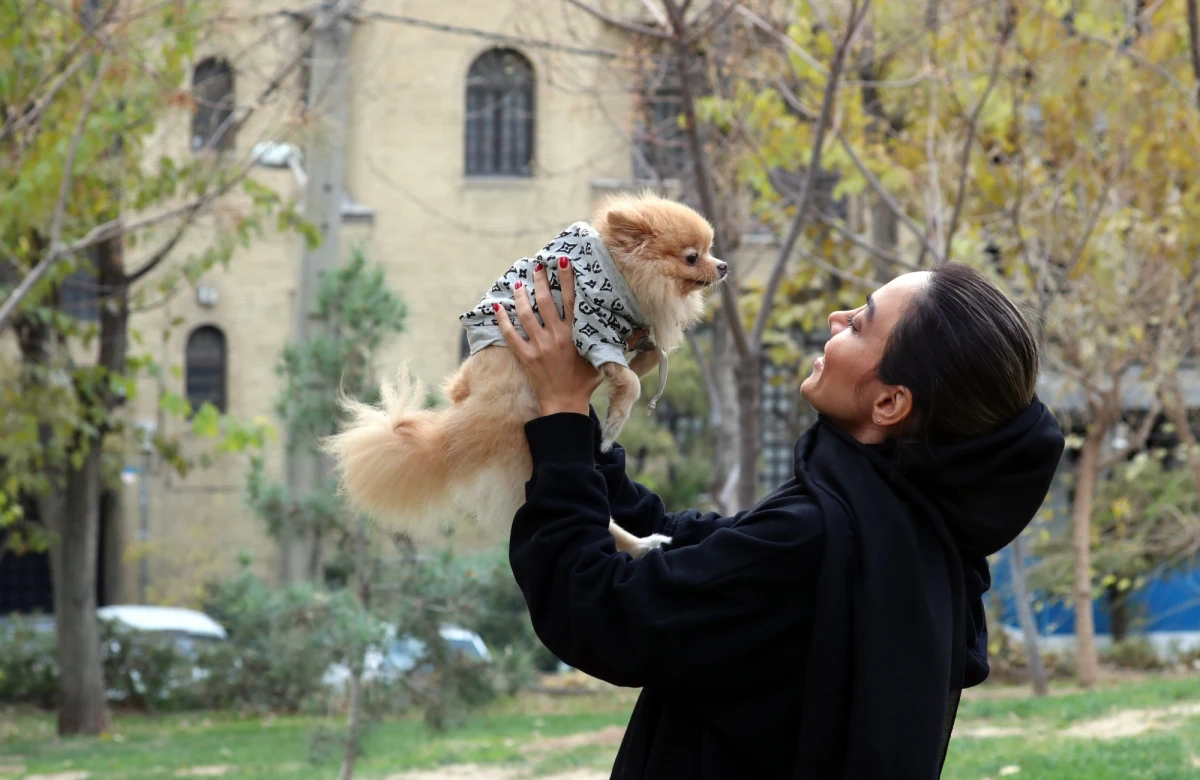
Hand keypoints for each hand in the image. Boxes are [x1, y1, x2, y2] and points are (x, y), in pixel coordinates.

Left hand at [496, 257, 601, 416]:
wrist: (566, 404)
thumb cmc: (586, 382)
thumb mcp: (602, 358)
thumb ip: (614, 341)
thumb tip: (639, 329)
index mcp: (575, 334)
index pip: (570, 299)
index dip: (566, 278)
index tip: (562, 261)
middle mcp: (556, 337)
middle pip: (545, 301)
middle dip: (540, 280)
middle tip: (536, 266)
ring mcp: (539, 347)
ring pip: (526, 314)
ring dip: (520, 296)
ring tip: (518, 283)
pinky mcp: (525, 357)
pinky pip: (510, 335)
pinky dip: (502, 321)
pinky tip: (497, 307)